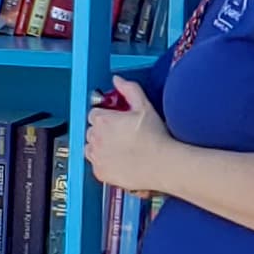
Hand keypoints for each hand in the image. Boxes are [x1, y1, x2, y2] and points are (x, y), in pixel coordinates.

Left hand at [84, 76, 177, 195]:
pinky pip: (96, 165)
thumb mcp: (144, 106)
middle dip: (103, 131)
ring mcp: (97, 157)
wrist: (163, 164)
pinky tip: (120, 160)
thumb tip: (118, 81)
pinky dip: (104, 163)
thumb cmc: (155, 138)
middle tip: (120, 134)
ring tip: (120, 148)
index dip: (106, 116)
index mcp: (103, 120)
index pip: (94, 113)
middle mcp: (96, 139)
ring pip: (90, 148)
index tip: (115, 120)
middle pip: (91, 131)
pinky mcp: (101, 173)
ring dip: (100, 146)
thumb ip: (129, 89)